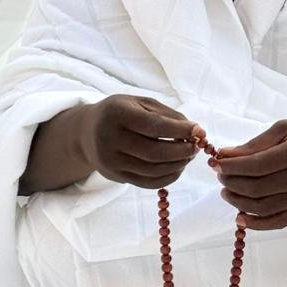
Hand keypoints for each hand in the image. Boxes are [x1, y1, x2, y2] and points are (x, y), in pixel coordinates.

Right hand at [83, 95, 198, 189]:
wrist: (86, 133)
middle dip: (182, 151)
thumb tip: (195, 131)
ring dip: (178, 165)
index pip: (154, 126)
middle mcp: (110, 139)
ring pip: (153, 170)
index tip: (200, 131)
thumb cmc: (120, 113)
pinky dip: (168, 177)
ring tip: (188, 155)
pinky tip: (177, 167)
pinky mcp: (116, 177)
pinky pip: (148, 183)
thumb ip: (167, 114)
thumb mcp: (140, 103)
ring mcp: (111, 161)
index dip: (180, 130)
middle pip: (155, 152)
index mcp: (116, 113)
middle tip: (196, 146)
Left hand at [212, 117, 286, 230]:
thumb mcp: (286, 128)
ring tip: (226, 192)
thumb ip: (256, 143)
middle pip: (258, 187)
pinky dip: (257, 224)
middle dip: (232, 183)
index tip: (216, 163)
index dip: (232, 166)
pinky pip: (279, 222)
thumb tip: (226, 155)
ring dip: (239, 202)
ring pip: (265, 207)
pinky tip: (240, 217)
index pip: (257, 165)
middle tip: (219, 176)